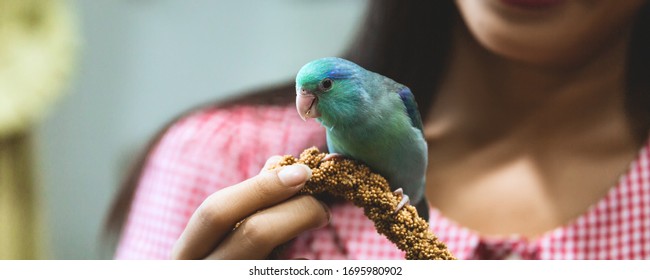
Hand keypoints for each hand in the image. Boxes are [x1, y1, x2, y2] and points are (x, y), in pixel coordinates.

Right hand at [170, 156, 329, 258]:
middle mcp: (202, 274)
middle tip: (321, 204)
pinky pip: (288, 277)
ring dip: (305, 234)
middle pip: (253, 234)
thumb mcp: (218, 244)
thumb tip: (277, 166)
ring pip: (276, 262)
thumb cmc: (221, 267)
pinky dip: (303, 264)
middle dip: (296, 211)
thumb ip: (243, 208)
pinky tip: (306, 258)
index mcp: (186, 255)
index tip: (301, 172)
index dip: (261, 188)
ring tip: (319, 220)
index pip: (216, 212)